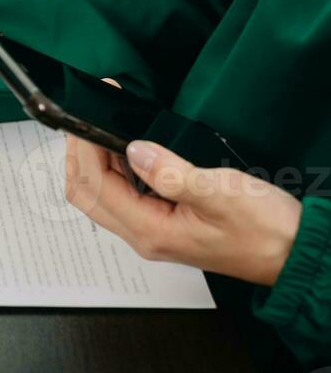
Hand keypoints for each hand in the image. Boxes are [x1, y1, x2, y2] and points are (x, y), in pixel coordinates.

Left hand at [66, 136, 301, 286]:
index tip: (85, 119)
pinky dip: (113, 171)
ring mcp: (151, 232)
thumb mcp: (220, 192)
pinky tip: (124, 150)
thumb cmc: (266, 230)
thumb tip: (133, 149)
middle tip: (87, 121)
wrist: (294, 253)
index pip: (93, 186)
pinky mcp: (162, 224)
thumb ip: (170, 173)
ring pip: (101, 196)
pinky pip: (123, 196)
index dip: (83, 149)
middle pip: (86, 194)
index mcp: (150, 231)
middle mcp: (143, 236)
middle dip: (78, 156)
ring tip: (101, 129)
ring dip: (94, 163)